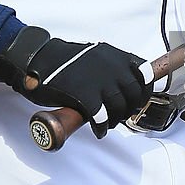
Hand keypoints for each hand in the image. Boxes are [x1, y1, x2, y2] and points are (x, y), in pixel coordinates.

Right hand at [0, 31, 152, 137]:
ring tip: (108, 124)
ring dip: (116, 119)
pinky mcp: (84, 95)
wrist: (41, 58)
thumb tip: (123, 86)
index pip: (143, 74)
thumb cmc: (66, 60)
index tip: (139, 100)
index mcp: (115, 56)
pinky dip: (102, 126)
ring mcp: (98, 81)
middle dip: (130, 108)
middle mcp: (111, 66)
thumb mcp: (95, 55)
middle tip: (120, 115)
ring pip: (119, 106)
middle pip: (133, 94)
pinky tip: (98, 130)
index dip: (144, 90)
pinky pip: (101, 116)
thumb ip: (111, 66)